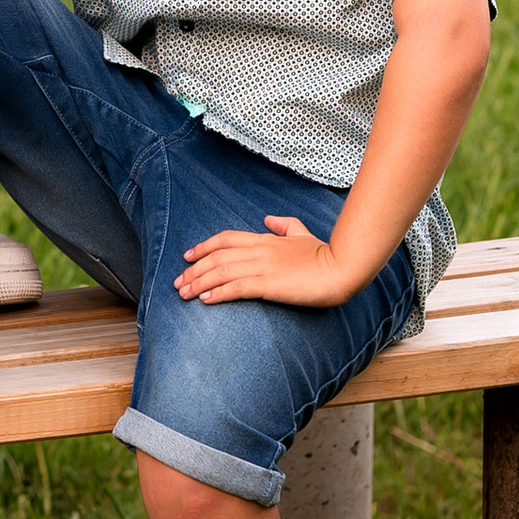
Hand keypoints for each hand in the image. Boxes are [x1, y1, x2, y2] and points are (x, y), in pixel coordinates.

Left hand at [176, 215, 356, 306]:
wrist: (342, 268)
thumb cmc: (325, 254)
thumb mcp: (302, 233)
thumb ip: (284, 225)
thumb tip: (269, 219)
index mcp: (265, 239)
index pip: (225, 239)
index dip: (203, 246)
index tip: (187, 256)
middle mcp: (259, 250)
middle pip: (216, 256)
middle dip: (194, 270)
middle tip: (177, 282)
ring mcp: (263, 266)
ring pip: (221, 272)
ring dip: (198, 283)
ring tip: (183, 293)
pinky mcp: (269, 284)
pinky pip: (237, 287)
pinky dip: (218, 293)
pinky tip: (205, 300)